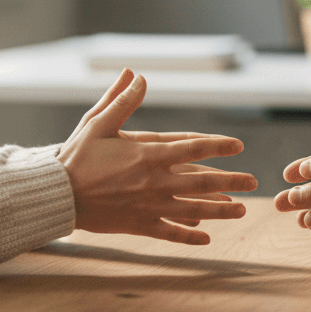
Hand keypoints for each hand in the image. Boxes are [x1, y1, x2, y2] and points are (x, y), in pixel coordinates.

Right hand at [58, 69, 257, 244]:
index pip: (192, 146)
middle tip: (253, 181)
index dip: (218, 145)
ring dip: (219, 209)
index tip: (238, 145)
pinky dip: (189, 235)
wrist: (57, 194)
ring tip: (241, 210)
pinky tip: (206, 237)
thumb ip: (122, 99)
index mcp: (147, 152)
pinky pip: (169, 233)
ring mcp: (148, 205)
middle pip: (201, 181)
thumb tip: (138, 74)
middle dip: (230, 181)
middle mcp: (154, 180)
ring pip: (192, 209)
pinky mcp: (138, 224)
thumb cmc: (77, 155)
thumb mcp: (98, 121)